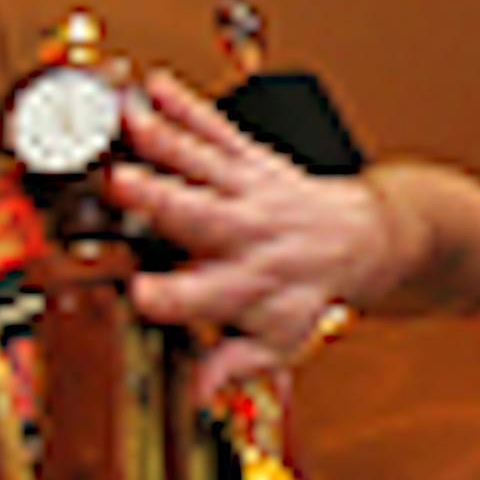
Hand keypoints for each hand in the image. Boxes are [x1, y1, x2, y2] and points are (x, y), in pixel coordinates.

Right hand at [109, 72, 396, 398]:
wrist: (363, 242)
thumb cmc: (310, 295)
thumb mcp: (280, 342)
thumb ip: (234, 363)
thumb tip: (197, 393)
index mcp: (246, 286)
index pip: (204, 296)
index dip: (172, 297)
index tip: (139, 294)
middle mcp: (246, 235)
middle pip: (198, 217)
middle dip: (158, 200)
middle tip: (117, 185)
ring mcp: (248, 192)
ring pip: (202, 164)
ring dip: (162, 140)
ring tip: (123, 119)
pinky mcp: (251, 159)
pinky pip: (218, 130)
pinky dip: (187, 106)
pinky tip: (155, 86)